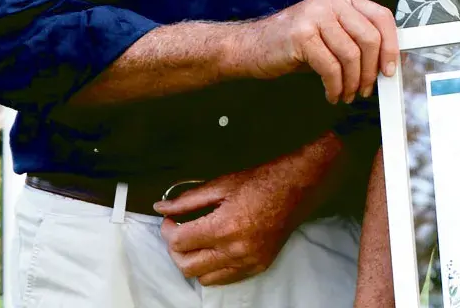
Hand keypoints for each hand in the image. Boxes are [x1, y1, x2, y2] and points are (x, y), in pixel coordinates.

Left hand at [154, 135, 342, 285]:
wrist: (299, 187)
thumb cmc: (261, 181)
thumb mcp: (221, 184)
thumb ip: (188, 200)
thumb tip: (160, 207)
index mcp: (224, 226)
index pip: (179, 242)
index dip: (167, 230)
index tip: (169, 219)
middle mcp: (235, 250)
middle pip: (186, 266)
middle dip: (175, 249)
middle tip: (178, 231)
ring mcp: (248, 262)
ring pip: (203, 277)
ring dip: (193, 261)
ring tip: (197, 241)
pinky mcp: (259, 266)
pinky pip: (225, 278)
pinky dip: (213, 268)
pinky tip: (215, 249)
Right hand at [235, 0, 397, 102]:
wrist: (250, 47)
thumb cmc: (293, 45)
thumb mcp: (330, 35)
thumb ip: (356, 41)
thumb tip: (385, 62)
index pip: (381, 17)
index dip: (391, 45)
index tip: (390, 69)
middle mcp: (330, 2)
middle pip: (370, 38)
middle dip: (371, 71)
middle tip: (365, 89)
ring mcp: (315, 16)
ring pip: (351, 55)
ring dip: (352, 83)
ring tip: (345, 94)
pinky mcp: (301, 35)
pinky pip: (331, 68)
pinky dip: (335, 87)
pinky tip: (331, 94)